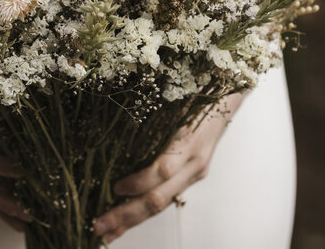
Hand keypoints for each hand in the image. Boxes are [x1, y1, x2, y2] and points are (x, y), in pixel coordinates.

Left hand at [92, 93, 245, 242]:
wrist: (226, 98)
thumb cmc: (196, 91)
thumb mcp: (174, 97)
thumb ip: (151, 113)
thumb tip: (110, 121)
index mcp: (189, 141)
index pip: (162, 170)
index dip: (137, 182)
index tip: (114, 187)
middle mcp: (194, 163)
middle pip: (159, 198)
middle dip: (127, 215)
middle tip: (99, 225)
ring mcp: (195, 173)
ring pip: (162, 205)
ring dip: (132, 221)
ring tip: (108, 233)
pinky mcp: (191, 177)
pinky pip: (167, 198)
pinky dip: (144, 211)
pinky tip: (126, 220)